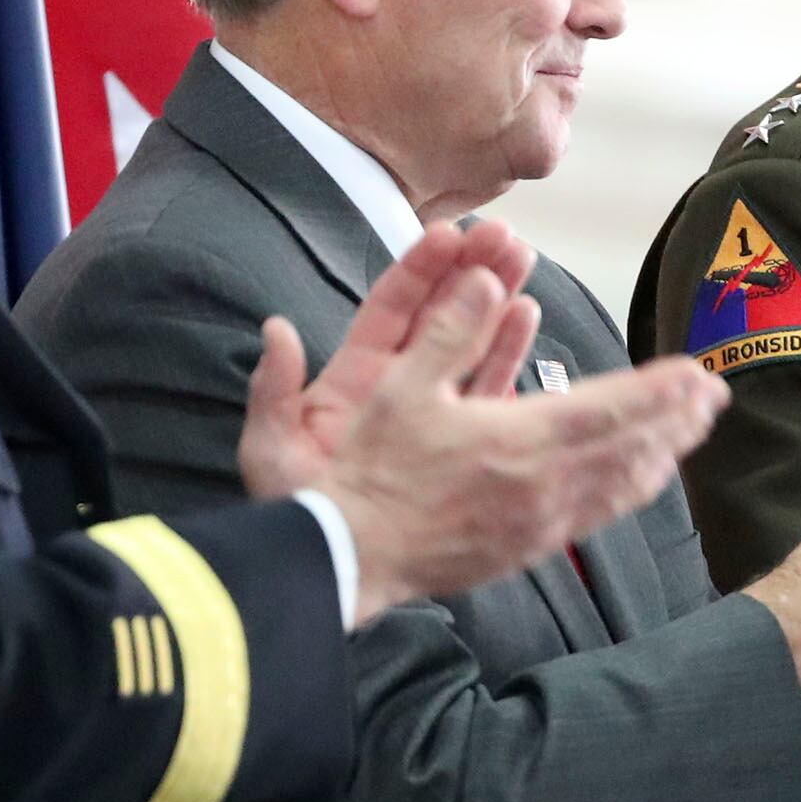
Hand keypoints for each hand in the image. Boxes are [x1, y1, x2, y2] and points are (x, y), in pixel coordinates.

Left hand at [238, 223, 540, 499]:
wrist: (335, 567)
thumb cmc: (300, 512)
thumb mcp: (273, 448)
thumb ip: (274, 388)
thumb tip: (275, 330)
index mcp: (353, 379)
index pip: (390, 309)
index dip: (419, 270)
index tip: (449, 234)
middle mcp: (396, 389)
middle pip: (439, 315)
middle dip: (470, 272)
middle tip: (504, 237)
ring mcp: (430, 414)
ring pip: (468, 344)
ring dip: (496, 302)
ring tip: (524, 261)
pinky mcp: (457, 441)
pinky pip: (488, 391)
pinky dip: (509, 355)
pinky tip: (527, 316)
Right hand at [239, 221, 727, 621]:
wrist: (352, 555)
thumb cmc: (373, 471)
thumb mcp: (400, 389)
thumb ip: (449, 332)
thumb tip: (488, 283)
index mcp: (522, 443)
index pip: (613, 411)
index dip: (662, 392)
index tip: (700, 373)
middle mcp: (546, 487)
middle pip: (633, 450)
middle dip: (678, 422)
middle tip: (715, 396)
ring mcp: (543, 523)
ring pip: (622, 487)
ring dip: (662, 454)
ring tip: (690, 432)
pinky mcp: (531, 548)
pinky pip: (598, 514)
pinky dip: (630, 489)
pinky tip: (640, 479)